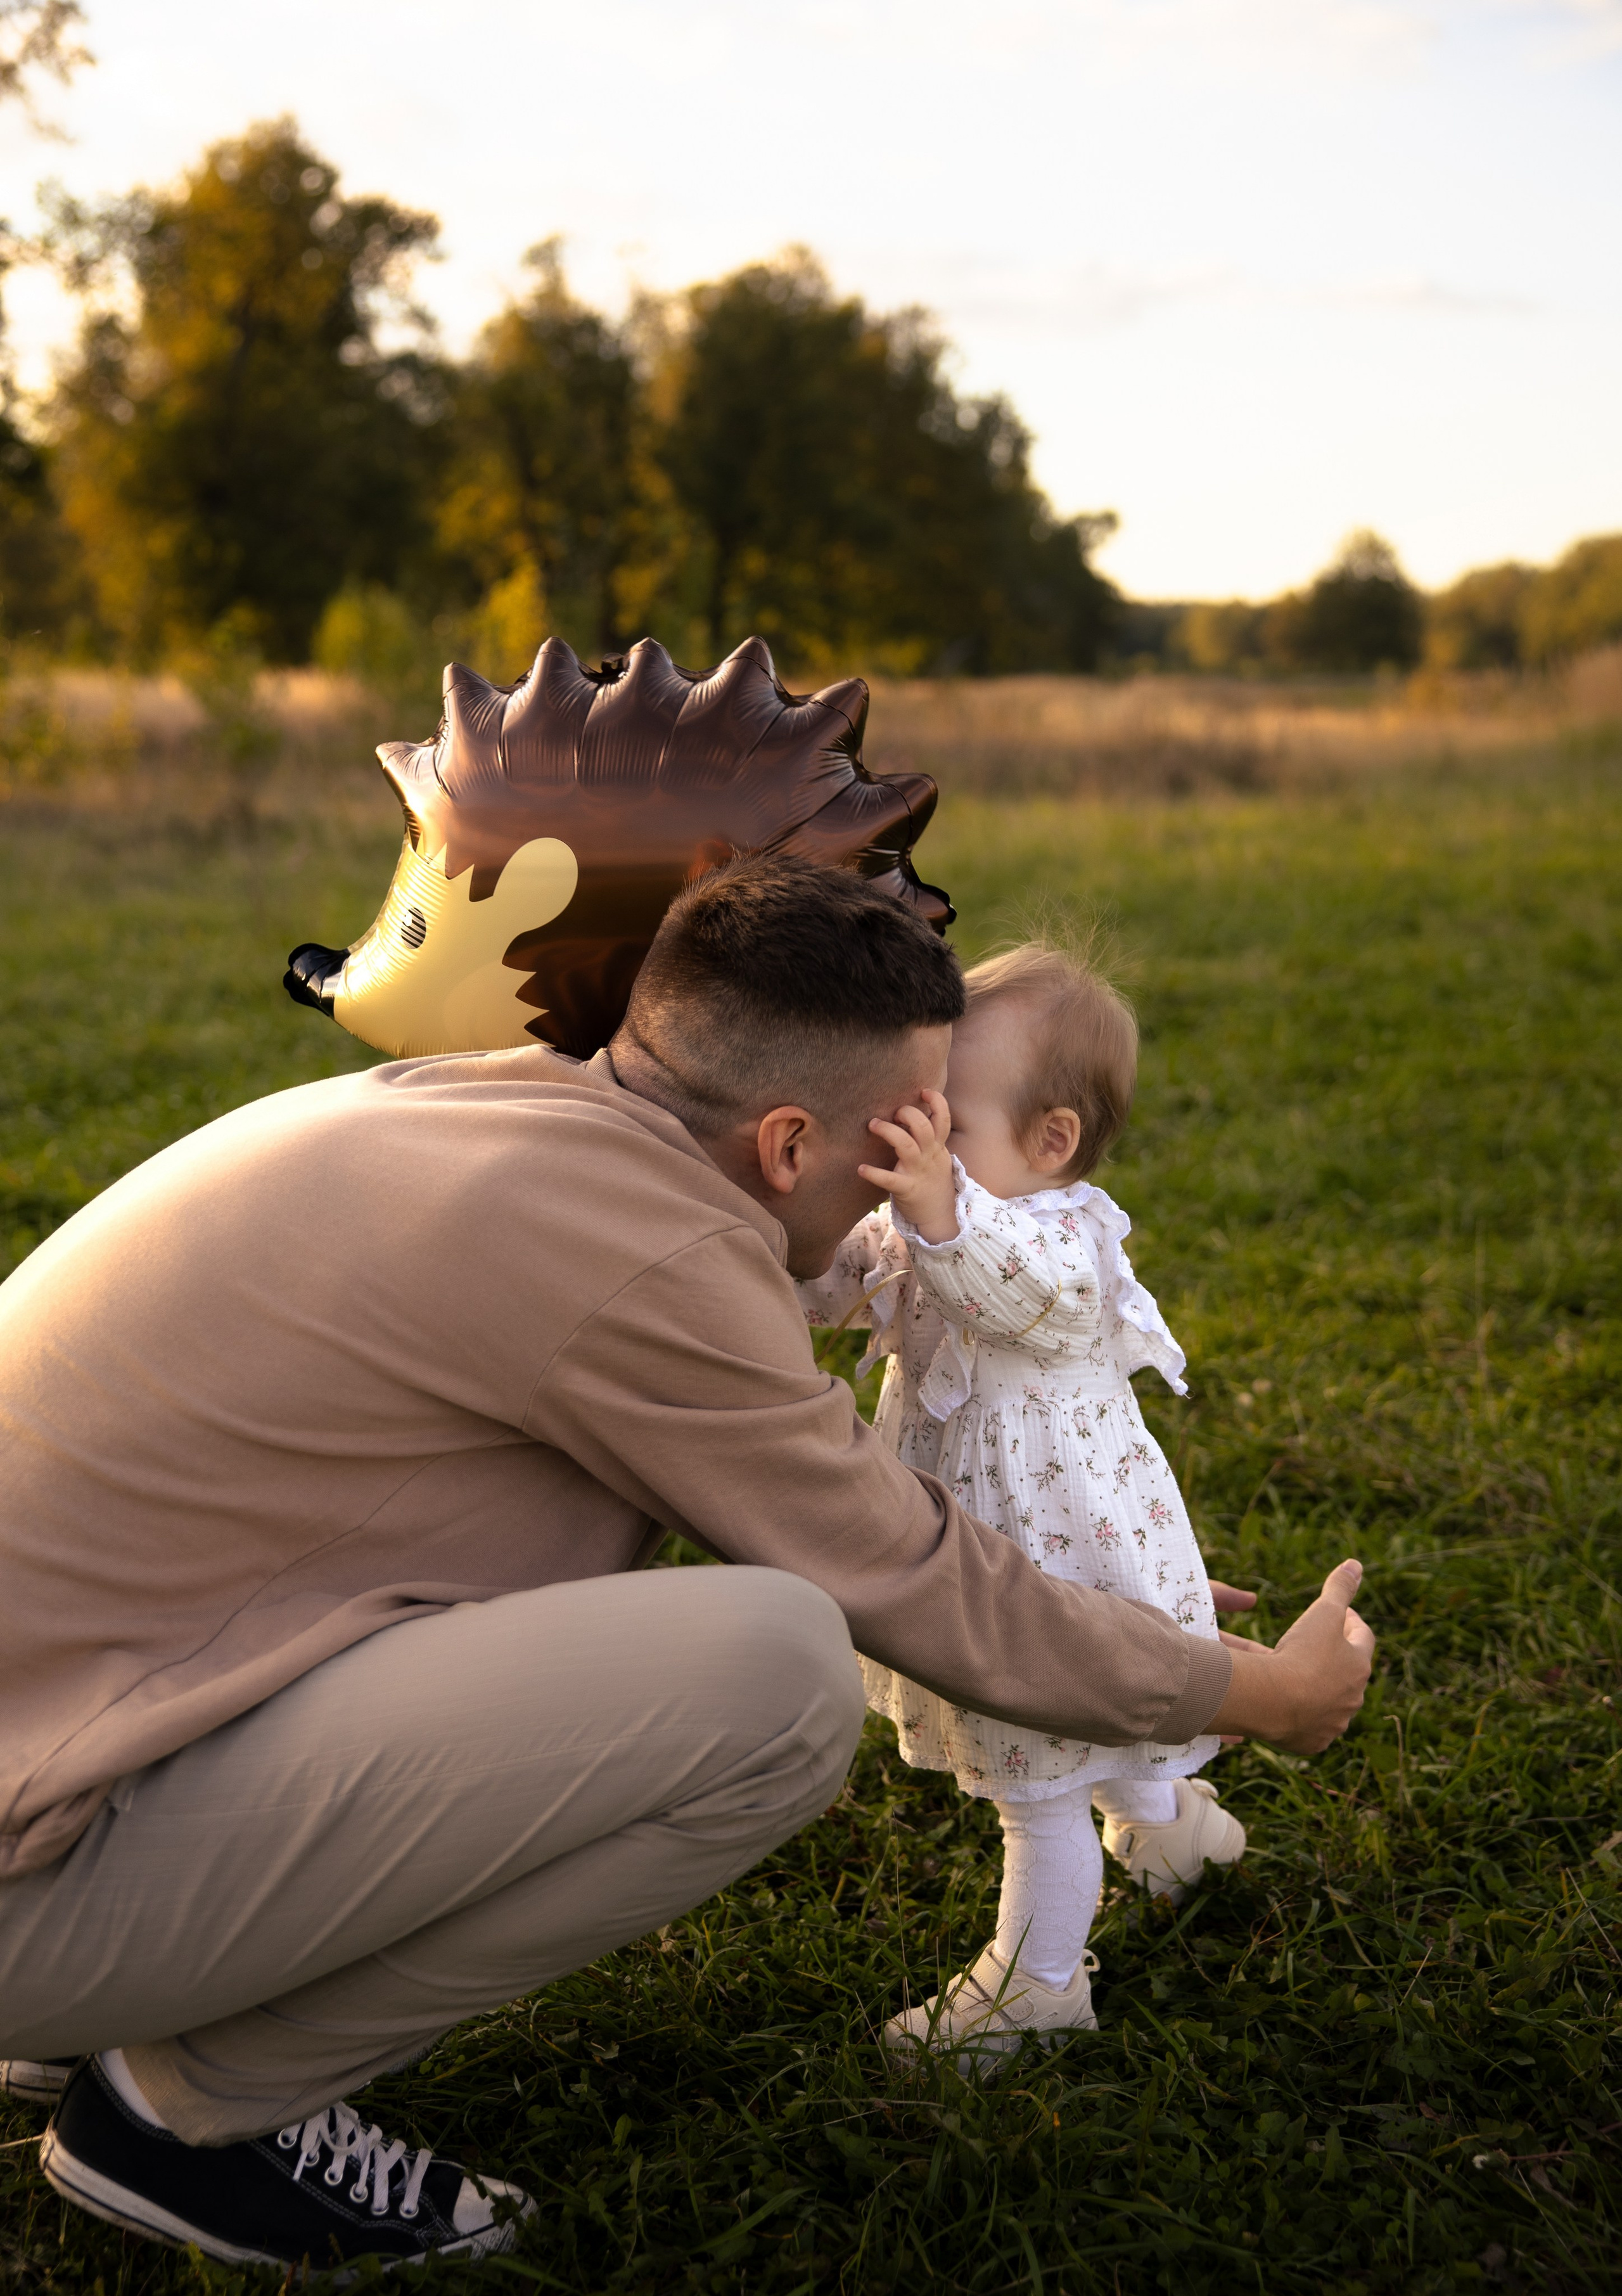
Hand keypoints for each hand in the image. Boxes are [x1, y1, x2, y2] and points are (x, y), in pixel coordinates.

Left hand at [858, 1090, 957, 1242]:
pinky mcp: (907, 1189)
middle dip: (908, 1113)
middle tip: (893, 1113)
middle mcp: (929, 1156)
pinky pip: (890, 1180)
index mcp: (937, 1147)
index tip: (924, 1091)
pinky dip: (874, 1173)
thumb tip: (910, 1115)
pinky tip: (861, 1168)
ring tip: (873, 1124)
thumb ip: (927, 1138)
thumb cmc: (932, 1181)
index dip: (937, 1102)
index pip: (943, 1119)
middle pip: (923, 1127)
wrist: (941, 1215)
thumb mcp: (937, 1157)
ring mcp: (918, 1172)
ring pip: (907, 1146)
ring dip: (888, 1131)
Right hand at [1207, 1560, 1373, 1754]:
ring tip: (1298, 1673)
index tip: (1339, 1612)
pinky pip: (1310, 1724)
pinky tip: (1287, 1702)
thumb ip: (1340, 1589)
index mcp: (1359, 1665)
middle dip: (1336, 1656)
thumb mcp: (1322, 1613)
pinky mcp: (1311, 1742)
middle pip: (1348, 1671)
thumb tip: (1355, 1564)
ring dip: (1318, 1685)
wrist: (1274, 1702)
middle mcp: (1352, 1697)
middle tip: (1318, 1643)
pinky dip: (1302, 1712)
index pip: (1363, 1637)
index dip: (1351, 1621)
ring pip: (1330, 1700)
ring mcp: (1333, 1722)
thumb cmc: (1302, 1654)